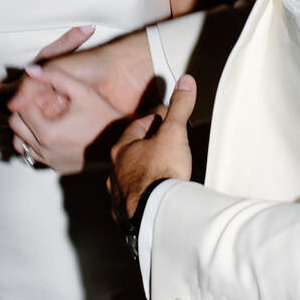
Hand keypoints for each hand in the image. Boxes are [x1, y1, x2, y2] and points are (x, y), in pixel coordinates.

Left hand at [8, 26, 123, 174]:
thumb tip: (31, 70)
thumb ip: (55, 77)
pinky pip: (35, 155)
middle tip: (40, 104)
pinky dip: (37, 143)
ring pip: (21, 143)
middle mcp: (45, 150)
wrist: (120, 140)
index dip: (28, 98)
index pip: (20, 110)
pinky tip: (53, 132)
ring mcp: (50, 161)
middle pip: (16, 127)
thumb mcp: (82, 91)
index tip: (42, 94)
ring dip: (27, 129)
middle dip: (24, 112)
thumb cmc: (103, 115)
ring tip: (45, 118)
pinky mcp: (57, 168)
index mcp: (48, 132)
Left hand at [108, 75, 195, 222]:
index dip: (155, 120)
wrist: (155, 215)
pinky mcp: (125, 216)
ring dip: (143, 174)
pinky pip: (133, 203)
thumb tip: (185, 83)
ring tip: (161, 174)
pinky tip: (154, 200)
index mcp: (122, 150)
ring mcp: (118, 196)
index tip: (166, 118)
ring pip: (129, 179)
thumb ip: (179, 107)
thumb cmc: (160, 174)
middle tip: (165, 144)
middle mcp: (115, 172)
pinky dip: (143, 198)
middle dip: (148, 147)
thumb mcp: (174, 134)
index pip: (138, 126)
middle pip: (132, 153)